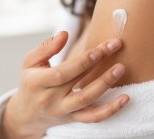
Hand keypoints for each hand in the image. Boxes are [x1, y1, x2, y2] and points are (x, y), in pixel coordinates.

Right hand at [0, 31, 128, 138]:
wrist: (28, 113)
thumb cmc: (31, 82)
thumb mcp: (30, 62)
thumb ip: (46, 47)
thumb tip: (64, 34)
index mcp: (38, 83)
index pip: (62, 73)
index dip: (81, 62)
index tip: (98, 49)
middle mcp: (50, 100)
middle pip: (78, 84)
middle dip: (98, 65)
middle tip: (115, 46)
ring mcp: (63, 111)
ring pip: (87, 101)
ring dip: (106, 84)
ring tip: (121, 68)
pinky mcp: (74, 119)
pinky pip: (93, 117)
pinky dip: (110, 110)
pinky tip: (125, 98)